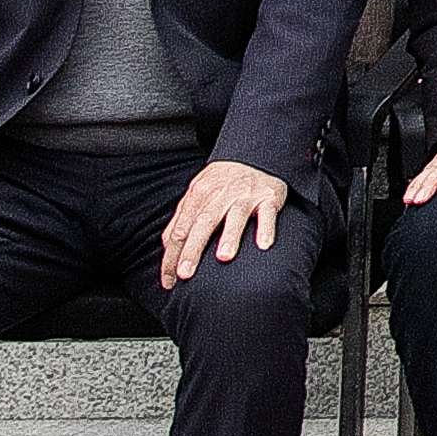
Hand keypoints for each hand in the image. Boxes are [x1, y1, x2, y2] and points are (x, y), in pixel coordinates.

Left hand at [158, 158, 294, 279]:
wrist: (255, 155)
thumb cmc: (222, 183)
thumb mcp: (198, 194)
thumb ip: (182, 219)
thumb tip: (167, 247)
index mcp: (199, 194)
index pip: (181, 229)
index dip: (172, 256)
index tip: (170, 281)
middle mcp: (221, 193)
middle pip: (203, 222)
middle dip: (193, 249)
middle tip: (185, 273)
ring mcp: (246, 194)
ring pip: (235, 215)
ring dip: (229, 236)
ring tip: (223, 257)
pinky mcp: (269, 195)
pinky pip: (268, 213)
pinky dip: (266, 228)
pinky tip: (263, 245)